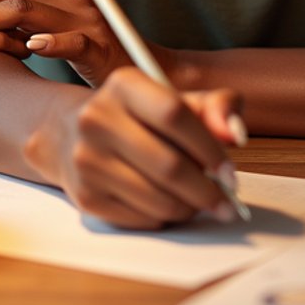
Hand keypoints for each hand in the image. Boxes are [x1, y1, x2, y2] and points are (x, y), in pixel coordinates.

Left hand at [0, 0, 153, 86]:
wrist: (151, 77)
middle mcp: (64, 0)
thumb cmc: (94, 64)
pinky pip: (73, 40)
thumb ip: (15, 38)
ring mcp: (84, 18)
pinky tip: (27, 47)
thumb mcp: (47, 47)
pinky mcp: (103, 44)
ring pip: (25, 12)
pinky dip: (50, 41)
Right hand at [24, 66, 246, 229]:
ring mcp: (87, 160)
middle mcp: (98, 119)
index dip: (209, 146)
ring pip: (158, 199)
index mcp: (124, 85)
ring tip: (200, 200)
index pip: (174, 113)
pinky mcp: (85, 197)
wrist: (70, 133)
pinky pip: (142, 219)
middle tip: (228, 202)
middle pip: (169, 165)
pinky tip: (169, 203)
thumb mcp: (175, 98)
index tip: (230, 171)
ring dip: (190, 207)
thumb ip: (215, 107)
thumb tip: (235, 135)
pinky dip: (166, 216)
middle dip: (208, 190)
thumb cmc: (138, 117)